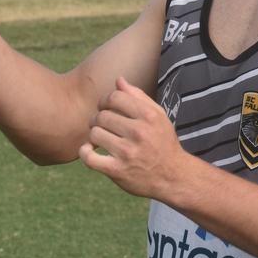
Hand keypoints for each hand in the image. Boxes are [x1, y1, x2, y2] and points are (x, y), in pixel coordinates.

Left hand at [79, 76, 187, 198]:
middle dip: (99, 119)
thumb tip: (118, 80)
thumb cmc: (163, 143)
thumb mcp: (158, 116)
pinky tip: (90, 150)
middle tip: (103, 126)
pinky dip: (85, 152)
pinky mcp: (117, 170)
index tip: (107, 108)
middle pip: (102, 115)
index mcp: (149, 116)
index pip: (115, 97)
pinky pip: (89, 157)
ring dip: (94, 135)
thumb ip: (138, 97)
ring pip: (95, 133)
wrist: (173, 177)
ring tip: (101, 139)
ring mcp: (127, 152)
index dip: (106, 101)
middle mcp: (139, 132)